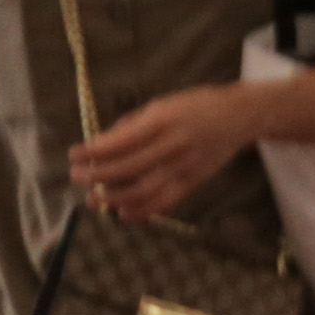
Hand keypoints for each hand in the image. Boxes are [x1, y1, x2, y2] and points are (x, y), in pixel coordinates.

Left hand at [67, 83, 265, 219]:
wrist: (240, 117)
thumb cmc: (197, 104)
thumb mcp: (163, 102)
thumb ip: (134, 123)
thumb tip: (105, 142)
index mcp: (163, 120)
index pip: (120, 142)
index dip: (93, 151)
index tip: (73, 154)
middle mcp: (172, 145)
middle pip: (126, 169)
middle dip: (96, 175)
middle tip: (77, 176)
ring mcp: (183, 167)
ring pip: (141, 192)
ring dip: (112, 198)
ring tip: (94, 198)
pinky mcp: (193, 182)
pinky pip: (163, 203)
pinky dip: (140, 212)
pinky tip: (122, 212)